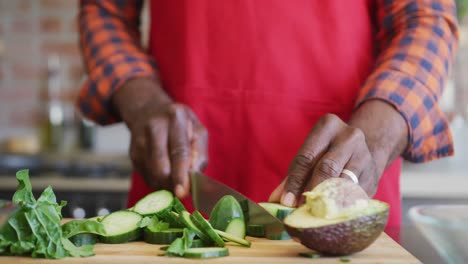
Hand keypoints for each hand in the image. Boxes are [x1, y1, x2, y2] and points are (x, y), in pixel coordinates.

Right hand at [113, 78, 207, 198]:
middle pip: (161, 167)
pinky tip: (165, 173)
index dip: (181, 174)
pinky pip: (147, 176)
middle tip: (183, 191)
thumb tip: (195, 178)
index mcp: (175, 118)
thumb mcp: (197, 130)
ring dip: (166, 185)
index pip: (179, 151)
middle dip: (173, 184)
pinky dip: (158, 181)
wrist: (148, 110)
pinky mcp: (132, 154)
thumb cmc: (180, 123)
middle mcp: (154, 128)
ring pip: (153, 174)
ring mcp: (140, 141)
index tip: (183, 192)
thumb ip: (199, 154)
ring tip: (176, 180)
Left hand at [269, 100, 407, 206]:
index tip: (285, 202)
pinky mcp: (374, 175)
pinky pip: (355, 193)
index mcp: (328, 126)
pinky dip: (341, 205)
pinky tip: (331, 214)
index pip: (307, 156)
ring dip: (326, 200)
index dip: (295, 181)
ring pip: (343, 182)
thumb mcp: (311, 157)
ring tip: (313, 213)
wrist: (365, 152)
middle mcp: (349, 136)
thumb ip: (293, 176)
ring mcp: (365, 155)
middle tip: (298, 209)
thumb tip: (275, 199)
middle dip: (310, 190)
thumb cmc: (328, 154)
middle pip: (326, 167)